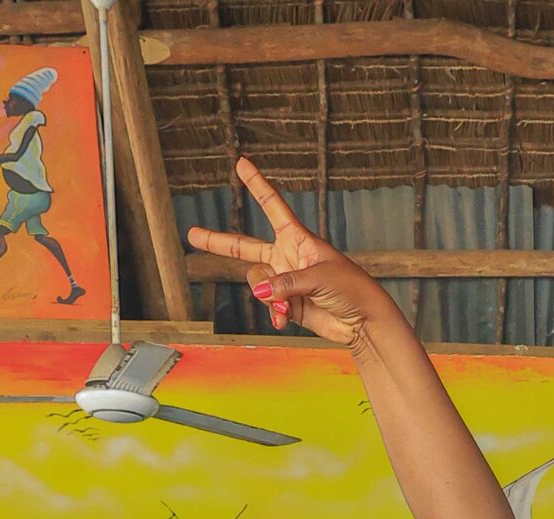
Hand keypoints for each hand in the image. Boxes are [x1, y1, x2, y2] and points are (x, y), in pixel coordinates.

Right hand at [187, 158, 386, 343]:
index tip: (241, 163)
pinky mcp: (287, 305)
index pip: (273, 206)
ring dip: (268, 297)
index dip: (257, 184)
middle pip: (245, 247)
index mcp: (297, 238)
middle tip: (191, 235)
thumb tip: (258, 292)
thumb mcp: (318, 277)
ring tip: (286, 307)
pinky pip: (267, 305)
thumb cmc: (350, 287)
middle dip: (218, 242)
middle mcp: (286, 256)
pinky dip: (274, 314)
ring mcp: (284, 281)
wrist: (362, 321)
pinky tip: (284, 320)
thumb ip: (286, 283)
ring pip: (256, 283)